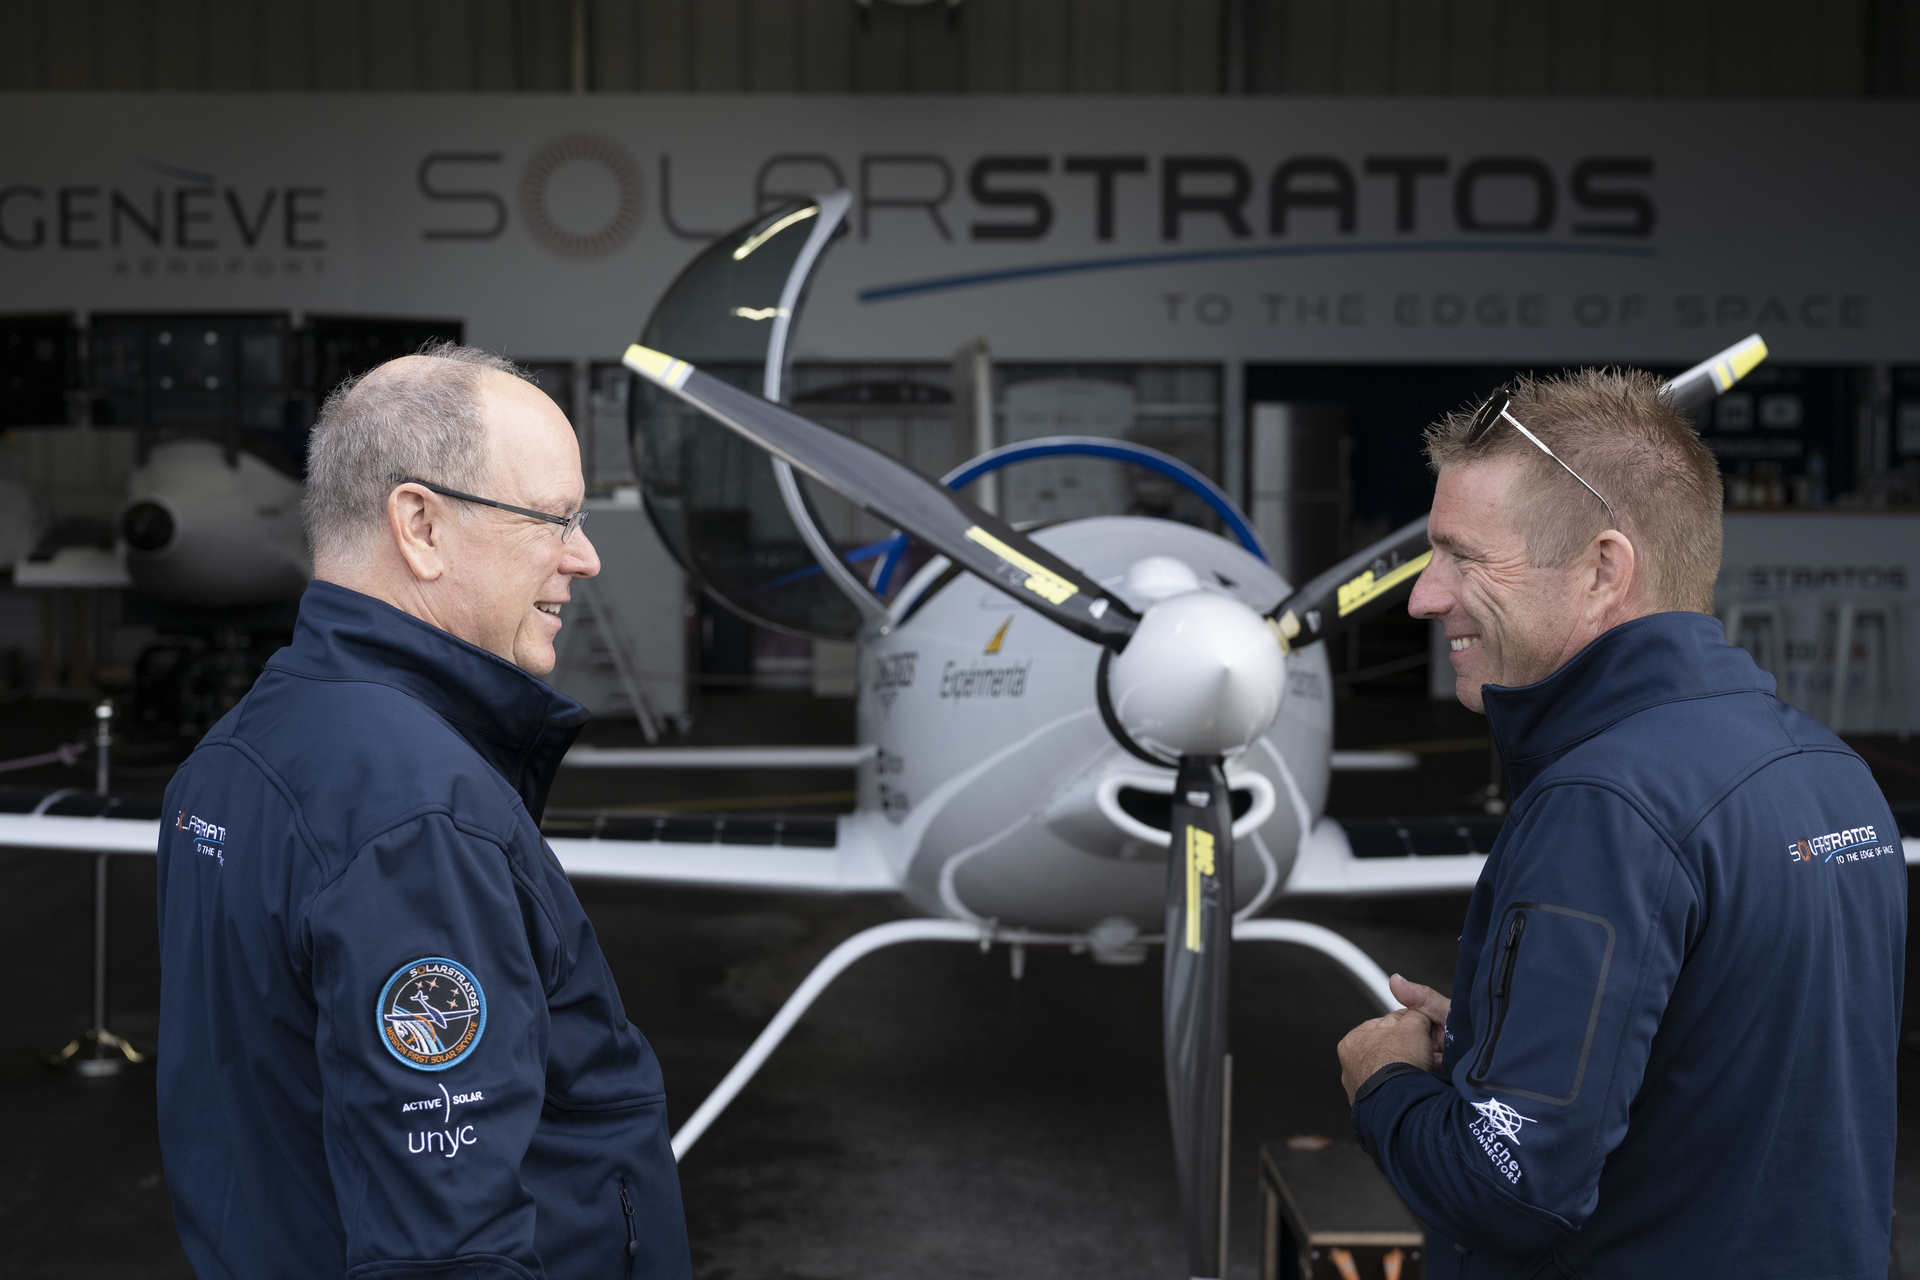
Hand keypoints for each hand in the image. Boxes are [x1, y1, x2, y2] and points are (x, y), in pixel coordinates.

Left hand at [1335, 973, 1451, 1105]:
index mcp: (1352, 1042)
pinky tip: (1425, 1086)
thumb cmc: (1399, 1064)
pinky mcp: (1375, 1110)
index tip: (1426, 1032)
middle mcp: (1352, 1068)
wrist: (1401, 1108)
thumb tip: (1417, 1010)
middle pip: (1393, 1049)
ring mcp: (1363, 1092)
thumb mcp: (1413, 1026)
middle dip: (1413, 1050)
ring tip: (1432, 1070)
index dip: (1412, 1026)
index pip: (1387, 1024)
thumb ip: (1416, 1011)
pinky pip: (1398, 1092)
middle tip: (1432, 1052)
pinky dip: (1411, 1088)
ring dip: (1414, 1069)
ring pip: (1397, 1071)